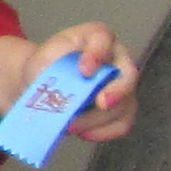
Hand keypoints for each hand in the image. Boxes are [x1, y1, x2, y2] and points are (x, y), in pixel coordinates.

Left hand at [0, 20, 139, 143]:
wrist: (42, 84)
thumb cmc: (46, 66)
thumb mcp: (43, 58)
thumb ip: (54, 65)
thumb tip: (65, 85)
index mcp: (97, 37)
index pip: (104, 39)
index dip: (97, 54)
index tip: (84, 71)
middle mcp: (117, 59)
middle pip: (128, 74)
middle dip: (116, 91)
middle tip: (100, 103)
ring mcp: (123, 85)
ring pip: (125, 103)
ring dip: (98, 118)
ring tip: (72, 125)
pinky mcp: (122, 109)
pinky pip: (122, 123)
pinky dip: (104, 131)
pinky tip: (84, 133)